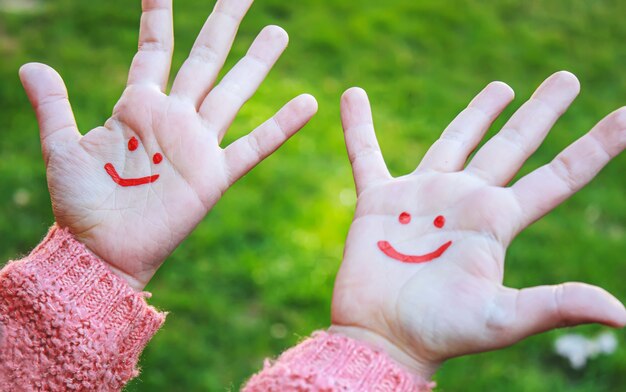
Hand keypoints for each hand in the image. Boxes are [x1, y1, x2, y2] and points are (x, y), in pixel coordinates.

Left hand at [18, 0, 316, 290]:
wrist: (102, 251)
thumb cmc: (80, 204)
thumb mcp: (61, 149)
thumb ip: (53, 106)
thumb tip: (31, 64)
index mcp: (138, 106)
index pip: (154, 50)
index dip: (158, 17)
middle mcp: (174, 118)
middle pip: (204, 59)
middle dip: (222, 24)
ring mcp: (198, 144)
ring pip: (233, 92)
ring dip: (256, 63)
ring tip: (278, 32)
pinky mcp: (214, 174)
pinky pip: (254, 145)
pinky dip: (281, 126)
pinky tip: (308, 102)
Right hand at [330, 72, 625, 377]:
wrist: (380, 336)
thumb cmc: (438, 333)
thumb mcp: (500, 319)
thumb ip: (554, 306)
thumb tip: (623, 315)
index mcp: (497, 221)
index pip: (558, 177)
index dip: (596, 147)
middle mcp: (466, 201)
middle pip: (512, 145)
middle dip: (540, 112)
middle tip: (568, 80)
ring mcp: (423, 196)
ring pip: (454, 140)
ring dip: (476, 111)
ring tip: (502, 86)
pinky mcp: (379, 200)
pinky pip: (366, 154)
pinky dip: (359, 126)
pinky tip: (352, 95)